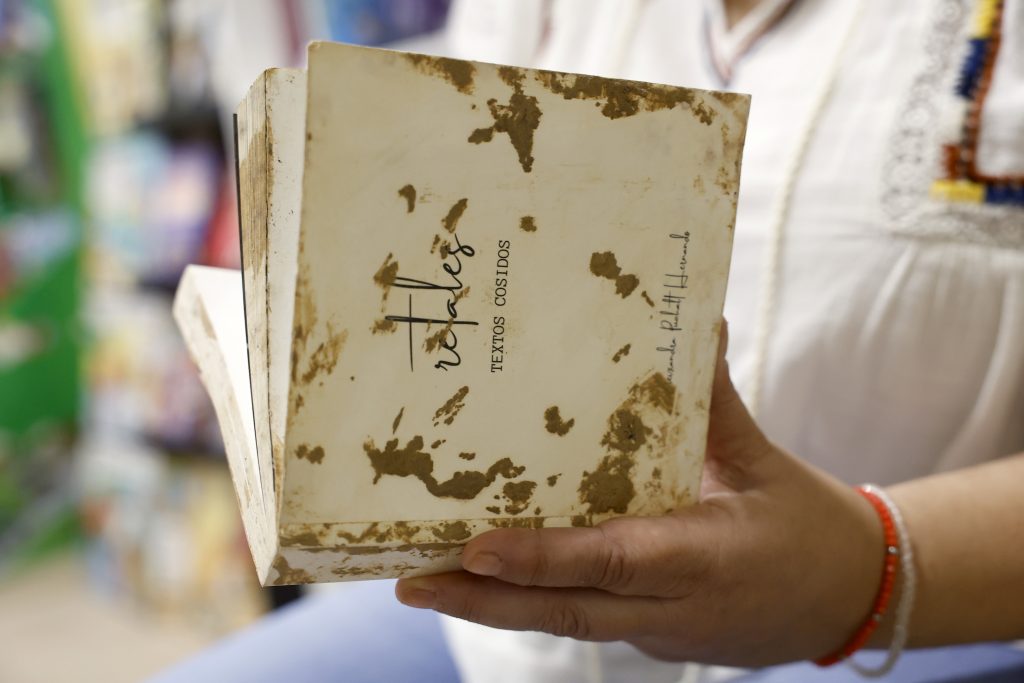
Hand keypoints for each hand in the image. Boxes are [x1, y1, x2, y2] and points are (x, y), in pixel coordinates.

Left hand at [396, 321, 884, 666]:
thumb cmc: (810, 527)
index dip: (545, 559)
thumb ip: (718, 400)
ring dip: (494, 606)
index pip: (614, 562)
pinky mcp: (653, 635)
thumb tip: (699, 321)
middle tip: (410, 581)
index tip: (476, 549)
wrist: (850, 599)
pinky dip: (531, 602)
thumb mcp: (762, 461)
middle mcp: (675, 610)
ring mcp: (661, 632)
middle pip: (568, 611)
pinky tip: (483, 578)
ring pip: (566, 622)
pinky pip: (583, 618)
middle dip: (486, 600)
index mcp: (707, 560)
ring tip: (423, 580)